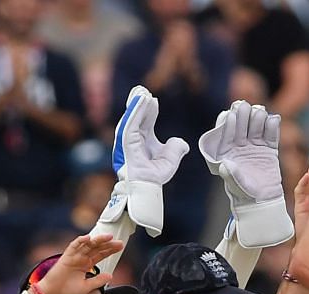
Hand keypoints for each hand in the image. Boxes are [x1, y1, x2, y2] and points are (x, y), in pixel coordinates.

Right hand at [37, 230, 126, 293]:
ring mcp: (74, 256)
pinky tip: (88, 238)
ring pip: (87, 245)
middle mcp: (81, 258)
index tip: (120, 246)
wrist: (53, 293)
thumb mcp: (87, 287)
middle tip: (119, 242)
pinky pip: (73, 246)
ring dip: (97, 240)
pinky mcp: (66, 257)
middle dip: (108, 244)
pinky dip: (80, 241)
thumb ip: (98, 280)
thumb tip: (111, 275)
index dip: (110, 250)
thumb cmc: (67, 290)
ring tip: (108, 237)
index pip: (101, 254)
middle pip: (97, 248)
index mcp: (86, 264)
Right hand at [110, 85, 191, 235]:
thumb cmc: (154, 177)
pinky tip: (141, 101)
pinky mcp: (126, 141)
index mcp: (141, 142)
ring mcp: (128, 140)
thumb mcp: (170, 160)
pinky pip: (131, 122)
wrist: (147, 188)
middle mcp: (133, 139)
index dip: (149, 111)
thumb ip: (175, 148)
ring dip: (136, 104)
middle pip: (135, 116)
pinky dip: (136, 111)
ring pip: (132, 117)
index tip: (153, 100)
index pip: (144, 122)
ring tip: (141, 91)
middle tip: (142, 89)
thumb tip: (182, 143)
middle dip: (138, 102)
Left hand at [200, 100, 291, 247]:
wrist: (262, 201)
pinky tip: (274, 119)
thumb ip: (231, 174)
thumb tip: (226, 165)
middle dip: (243, 116)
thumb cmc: (244, 194)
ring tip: (260, 112)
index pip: (226, 133)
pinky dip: (273, 126)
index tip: (231, 115)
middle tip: (245, 107)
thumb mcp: (235, 185)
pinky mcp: (269, 148)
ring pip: (256, 127)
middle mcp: (240, 145)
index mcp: (227, 150)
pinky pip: (271, 135)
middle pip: (242, 126)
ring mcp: (255, 145)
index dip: (229, 123)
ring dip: (258, 118)